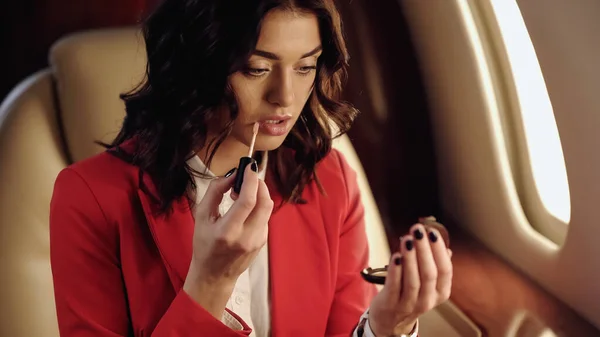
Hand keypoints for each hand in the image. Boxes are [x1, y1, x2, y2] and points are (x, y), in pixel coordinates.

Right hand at [183, 164, 273, 316]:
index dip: (251, 180)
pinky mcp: (263, 241)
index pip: (248, 201)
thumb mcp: (201, 217)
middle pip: (264, 202)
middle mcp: (246, 237)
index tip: (249, 166)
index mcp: (228, 231)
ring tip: (241, 192)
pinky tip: (244, 208)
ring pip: (267, 208)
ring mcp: (258, 240)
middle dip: (259, 183)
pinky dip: (258, 205)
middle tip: (248, 176)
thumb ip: (215, 192)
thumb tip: (231, 175)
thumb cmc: (204, 245)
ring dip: (259, 193)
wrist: (214, 276)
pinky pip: (265, 216)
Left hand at [368, 223, 452, 335]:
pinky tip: (396, 256)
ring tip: (407, 239)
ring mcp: (409, 304)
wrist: (390, 319)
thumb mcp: (427, 282)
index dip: (439, 249)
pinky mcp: (391, 304)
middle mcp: (428, 300)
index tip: (432, 232)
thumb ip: (435, 265)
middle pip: (429, 273)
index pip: (445, 270)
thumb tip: (445, 247)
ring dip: (410, 257)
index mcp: (441, 292)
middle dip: (424, 249)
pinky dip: (395, 270)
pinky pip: (394, 286)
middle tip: (418, 230)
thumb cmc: (409, 293)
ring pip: (413, 280)